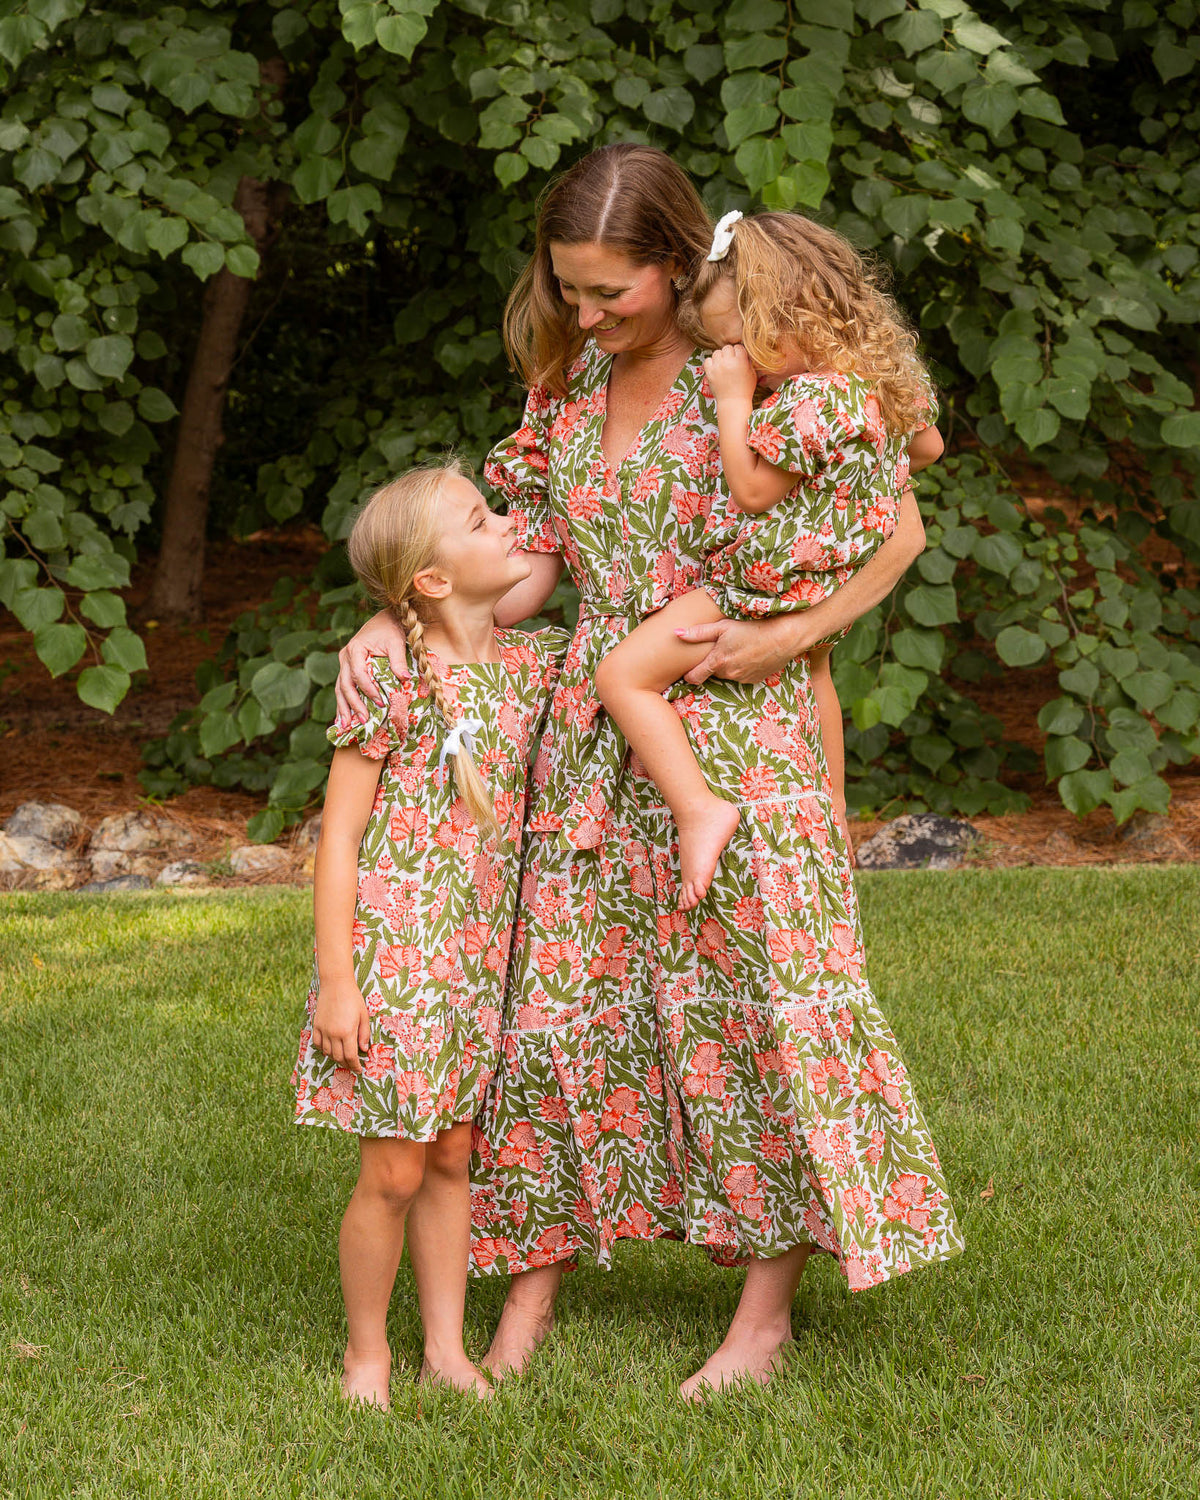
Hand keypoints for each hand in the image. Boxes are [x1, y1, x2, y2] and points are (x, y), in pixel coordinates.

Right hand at [311, 976, 370, 1073]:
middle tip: (352, 1066)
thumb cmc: (353, 998)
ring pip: (328, 1052)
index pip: (351, 1056)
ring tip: (342, 1058)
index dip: (355, 1066)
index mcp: (347, 1031)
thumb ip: (364, 1034)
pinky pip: (318, 1043)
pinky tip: (330, 1049)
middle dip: (346, 1064)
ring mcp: (323, 1030)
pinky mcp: (316, 1025)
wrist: (336, 985)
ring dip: (335, 1058)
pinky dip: (324, 1049)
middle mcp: (334, 1033)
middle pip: (338, 1057)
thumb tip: (364, 1050)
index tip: (358, 1070)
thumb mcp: (364, 1015)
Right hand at [335, 610, 408, 722]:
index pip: (359, 674)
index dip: (368, 689)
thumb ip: (397, 660)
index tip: (380, 702)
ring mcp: (344, 663)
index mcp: (355, 649)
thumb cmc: (391, 629)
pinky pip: (343, 688)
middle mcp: (345, 657)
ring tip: (346, 726)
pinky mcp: (348, 669)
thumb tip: (404, 678)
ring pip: (340, 688)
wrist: (385, 620)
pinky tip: (342, 718)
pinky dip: (343, 703)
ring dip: (344, 708)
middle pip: (346, 684)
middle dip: (354, 705)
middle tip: (363, 721)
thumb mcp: (396, 642)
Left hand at [675, 616, 798, 685]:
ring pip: (727, 673)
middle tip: (722, 647)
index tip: (687, 669)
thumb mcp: (723, 626)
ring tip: (739, 648)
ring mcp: (742, 679)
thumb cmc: (752, 628)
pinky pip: (741, 676)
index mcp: (717, 662)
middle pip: (712, 672)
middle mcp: (728, 674)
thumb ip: (698, 633)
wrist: (783, 637)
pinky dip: (742, 667)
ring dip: (729, 664)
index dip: (688, 674)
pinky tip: (750, 654)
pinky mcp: (754, 680)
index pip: (693, 677)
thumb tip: (676, 633)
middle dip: (714, 662)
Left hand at [703, 344, 756, 403]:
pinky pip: (707, 360)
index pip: (738, 347)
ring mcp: (718, 367)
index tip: (739, 358)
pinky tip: (716, 369)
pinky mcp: (709, 373)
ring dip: (720, 357)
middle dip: (729, 354)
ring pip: (717, 352)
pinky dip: (711, 363)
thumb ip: (748, 361)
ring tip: (723, 365)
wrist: (733, 403)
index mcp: (741, 361)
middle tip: (731, 362)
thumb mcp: (752, 374)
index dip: (739, 352)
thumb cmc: (745, 389)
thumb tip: (744, 351)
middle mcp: (728, 362)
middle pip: (727, 348)